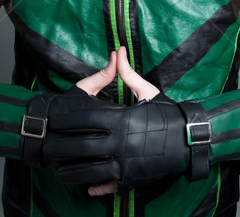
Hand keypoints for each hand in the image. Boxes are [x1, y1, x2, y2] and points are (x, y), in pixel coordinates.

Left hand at [45, 47, 181, 194]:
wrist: (190, 138)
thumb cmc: (167, 113)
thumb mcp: (147, 91)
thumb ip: (126, 73)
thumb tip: (116, 50)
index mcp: (121, 119)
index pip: (86, 119)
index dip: (67, 120)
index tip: (54, 120)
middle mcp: (120, 143)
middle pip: (82, 147)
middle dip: (63, 148)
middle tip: (49, 148)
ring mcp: (125, 163)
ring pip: (91, 171)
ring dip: (72, 173)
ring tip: (58, 172)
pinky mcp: (132, 178)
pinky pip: (110, 185)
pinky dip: (97, 188)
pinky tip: (86, 188)